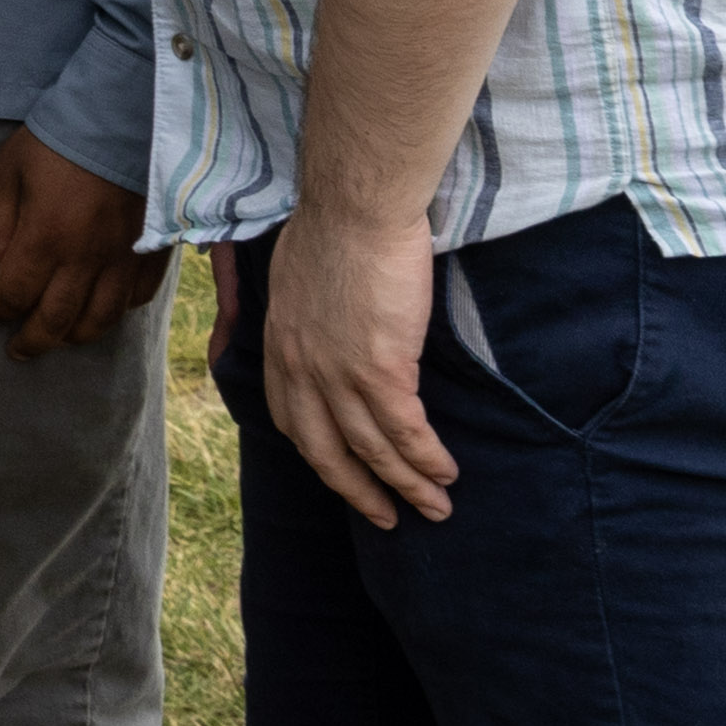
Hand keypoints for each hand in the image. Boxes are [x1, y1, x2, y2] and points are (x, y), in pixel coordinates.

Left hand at [0, 126, 170, 356]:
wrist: (123, 116)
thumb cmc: (58, 140)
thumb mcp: (10, 170)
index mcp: (46, 238)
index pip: (15, 294)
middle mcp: (86, 259)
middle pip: (57, 320)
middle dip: (32, 341)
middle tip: (17, 351)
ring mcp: (123, 259)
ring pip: (100, 320)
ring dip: (74, 336)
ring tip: (57, 339)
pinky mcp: (152, 252)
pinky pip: (135, 299)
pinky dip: (116, 314)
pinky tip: (101, 312)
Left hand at [257, 204, 457, 525]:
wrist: (356, 206)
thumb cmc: (334, 226)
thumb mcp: (297, 277)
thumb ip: (306, 312)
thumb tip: (323, 322)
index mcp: (279, 346)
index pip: (291, 419)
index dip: (318, 453)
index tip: (340, 472)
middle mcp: (301, 369)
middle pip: (326, 452)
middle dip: (358, 491)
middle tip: (385, 518)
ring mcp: (338, 373)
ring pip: (372, 450)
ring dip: (407, 486)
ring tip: (434, 509)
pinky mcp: (379, 368)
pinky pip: (405, 432)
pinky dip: (426, 459)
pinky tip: (446, 474)